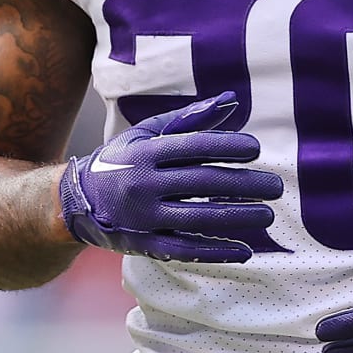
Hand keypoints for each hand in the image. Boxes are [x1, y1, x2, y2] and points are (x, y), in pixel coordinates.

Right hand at [58, 92, 281, 263]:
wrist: (76, 202)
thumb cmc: (122, 161)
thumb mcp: (147, 134)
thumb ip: (189, 119)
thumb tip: (231, 101)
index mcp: (146, 153)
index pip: (193, 146)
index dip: (226, 146)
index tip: (256, 150)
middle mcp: (144, 185)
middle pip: (202, 183)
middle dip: (244, 185)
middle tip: (275, 186)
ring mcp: (144, 218)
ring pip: (198, 219)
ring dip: (237, 219)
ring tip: (267, 215)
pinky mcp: (145, 245)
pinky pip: (184, 250)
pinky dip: (215, 251)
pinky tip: (243, 249)